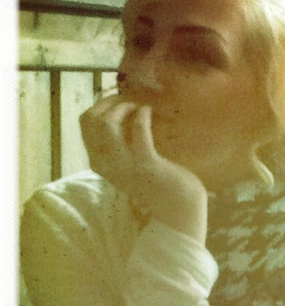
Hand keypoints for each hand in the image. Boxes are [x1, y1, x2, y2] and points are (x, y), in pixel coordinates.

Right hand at [80, 95, 207, 241]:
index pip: (85, 124)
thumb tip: (118, 112)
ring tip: (138, 106)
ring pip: (106, 123)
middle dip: (109, 102)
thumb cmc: (157, 181)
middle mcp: (105, 164)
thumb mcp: (129, 163)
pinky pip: (138, 130)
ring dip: (123, 107)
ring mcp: (124, 165)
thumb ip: (119, 145)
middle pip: (90, 120)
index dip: (101, 105)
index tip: (118, 99)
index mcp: (99, 161)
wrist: (178, 206)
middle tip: (129, 99)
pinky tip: (148, 112)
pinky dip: (142, 115)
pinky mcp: (146, 164)